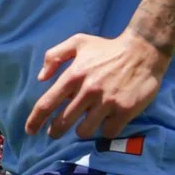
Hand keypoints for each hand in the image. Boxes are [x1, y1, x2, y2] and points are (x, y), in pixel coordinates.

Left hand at [25, 31, 169, 140]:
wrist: (144, 51)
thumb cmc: (108, 48)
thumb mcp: (79, 42)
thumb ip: (55, 56)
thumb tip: (41, 78)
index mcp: (73, 75)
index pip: (47, 104)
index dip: (35, 120)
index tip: (30, 131)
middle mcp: (88, 91)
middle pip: (62, 123)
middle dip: (55, 131)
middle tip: (55, 132)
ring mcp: (106, 102)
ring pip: (84, 131)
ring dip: (82, 130)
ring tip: (86, 123)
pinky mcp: (124, 111)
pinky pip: (107, 132)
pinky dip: (105, 129)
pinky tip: (107, 121)